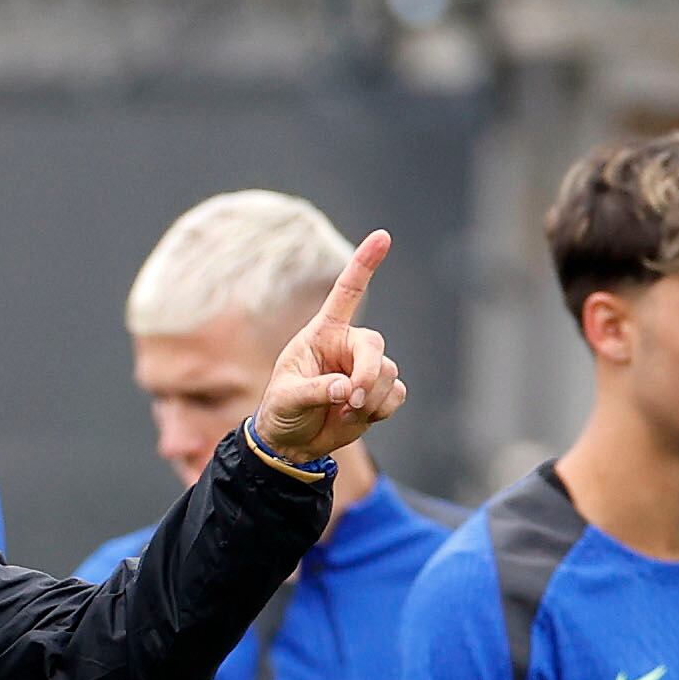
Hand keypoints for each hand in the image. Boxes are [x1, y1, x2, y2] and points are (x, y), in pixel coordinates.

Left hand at [251, 232, 406, 466]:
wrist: (292, 443)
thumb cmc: (281, 411)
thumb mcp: (286, 398)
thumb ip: (314, 391)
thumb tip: (346, 389)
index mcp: (322, 334)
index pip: (346, 293)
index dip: (364, 264)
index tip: (383, 236)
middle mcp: (347, 346)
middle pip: (374, 345)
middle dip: (368, 374)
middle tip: (352, 400)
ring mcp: (365, 370)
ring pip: (388, 375)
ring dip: (370, 400)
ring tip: (342, 413)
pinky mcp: (379, 393)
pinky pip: (397, 395)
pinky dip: (382, 410)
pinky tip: (358, 417)